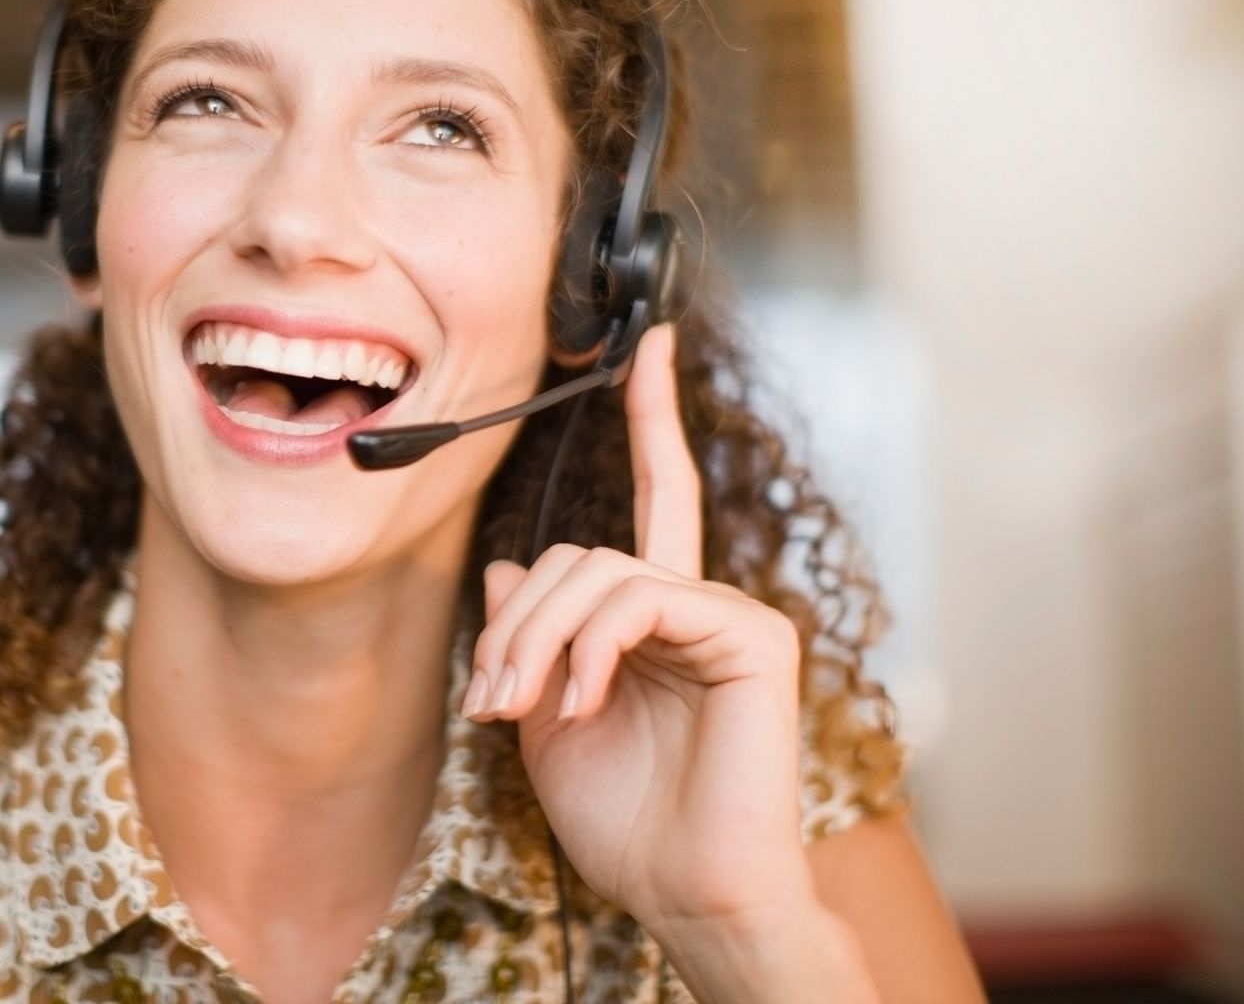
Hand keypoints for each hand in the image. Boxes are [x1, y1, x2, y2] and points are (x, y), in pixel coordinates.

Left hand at [461, 322, 815, 929]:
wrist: (687, 894)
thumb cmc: (626, 822)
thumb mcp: (549, 721)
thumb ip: (531, 641)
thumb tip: (507, 570)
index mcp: (658, 620)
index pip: (657, 501)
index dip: (651, 422)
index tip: (649, 349)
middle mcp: (698, 605)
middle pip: (581, 555)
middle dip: (517, 625)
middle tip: (490, 700)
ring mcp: (730, 616)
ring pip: (601, 572)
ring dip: (539, 640)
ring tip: (521, 709)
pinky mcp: (753, 636)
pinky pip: (643, 598)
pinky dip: (593, 648)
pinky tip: (585, 702)